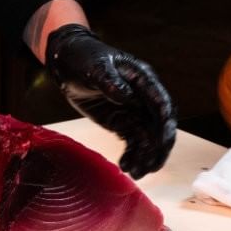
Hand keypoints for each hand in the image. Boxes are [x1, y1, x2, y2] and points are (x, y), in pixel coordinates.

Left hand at [44, 24, 176, 178]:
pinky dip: (132, 155)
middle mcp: (143, 96)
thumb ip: (110, 81)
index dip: (164, 124)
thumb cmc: (84, 58)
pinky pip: (133, 141)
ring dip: (145, 156)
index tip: (161, 142)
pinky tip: (126, 167)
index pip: (161, 103)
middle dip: (158, 147)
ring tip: (136, 173)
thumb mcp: (96, 67)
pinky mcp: (122, 121)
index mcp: (143, 79)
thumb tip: (125, 96)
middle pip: (159, 125)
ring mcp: (133, 110)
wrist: (67, 63)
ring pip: (147, 137)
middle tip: (151, 166)